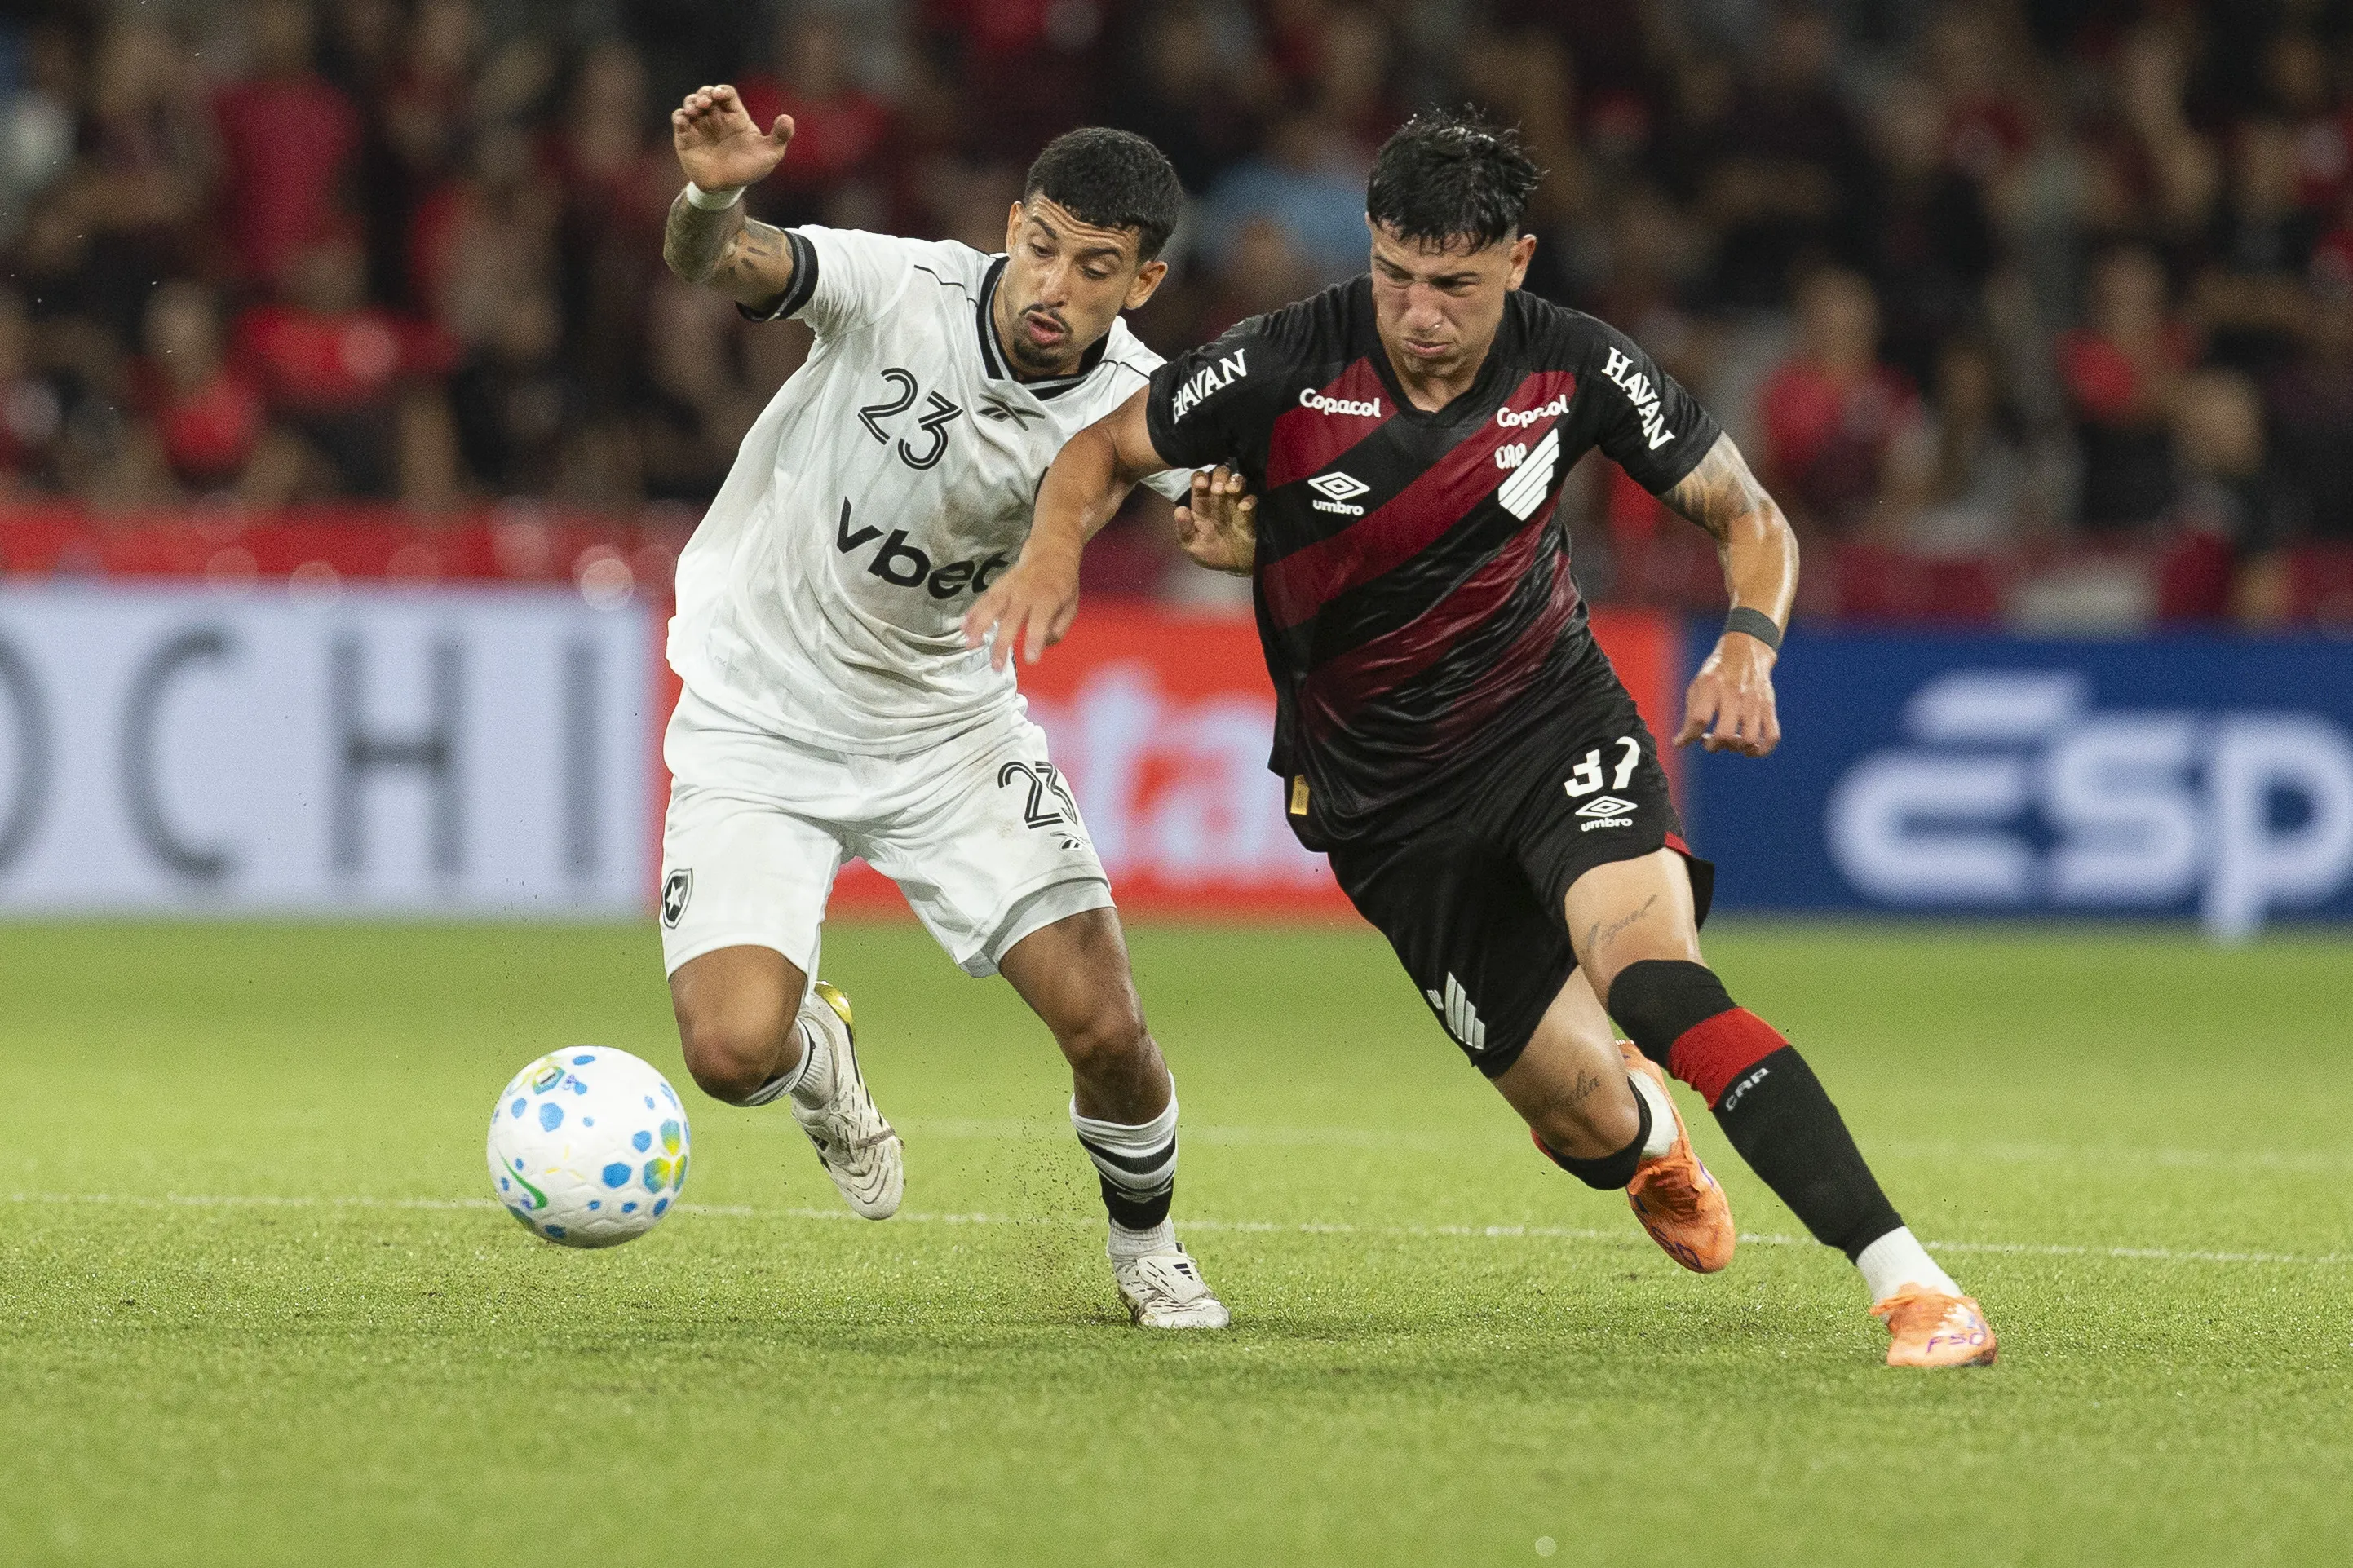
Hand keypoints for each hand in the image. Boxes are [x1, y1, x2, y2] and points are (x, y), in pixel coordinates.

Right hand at [671, 85, 792, 193]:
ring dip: (691, 102)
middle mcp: (716, 118)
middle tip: (706, 102)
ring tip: (696, 110)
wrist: (728, 190)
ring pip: (691, 103)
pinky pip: (678, 120)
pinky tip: (685, 120)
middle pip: (707, 94)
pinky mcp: (685, 137)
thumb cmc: (750, 169)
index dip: (722, 91)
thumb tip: (788, 118)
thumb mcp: (770, 154)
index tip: (720, 96)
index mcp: (735, 116)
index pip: (727, 94)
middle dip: (704, 93)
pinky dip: (679, 116)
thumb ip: (780, 136)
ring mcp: (699, 126)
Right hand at [963, 540, 1080, 670]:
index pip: (1040, 622)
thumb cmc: (1062, 584)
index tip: (1030, 660)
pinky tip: (964, 626)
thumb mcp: (1071, 606)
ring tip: (970, 644)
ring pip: (991, 607)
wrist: (1051, 552)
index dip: (1034, 641)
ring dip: (979, 626)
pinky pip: (984, 598)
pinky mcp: (1000, 584)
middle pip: (1011, 620)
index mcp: (1048, 599)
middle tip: (996, 665)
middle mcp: (1026, 593)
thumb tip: (1042, 645)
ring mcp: (1010, 587)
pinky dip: (973, 612)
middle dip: (1002, 644)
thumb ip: (1059, 628)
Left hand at [1173, 466, 1256, 574]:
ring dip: (1235, 481)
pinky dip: (1249, 500)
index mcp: (1202, 504)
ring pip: (1237, 481)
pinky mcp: (1251, 513)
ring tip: (1231, 490)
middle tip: (1217, 489)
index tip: (1201, 484)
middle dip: (1219, 476)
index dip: (1199, 478)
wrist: (1234, 566)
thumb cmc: (1211, 553)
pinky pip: (1252, 499)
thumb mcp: (1192, 546)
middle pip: (1220, 475)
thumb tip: (1179, 510)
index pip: (1199, 481)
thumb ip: (1184, 529)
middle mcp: (1219, 499)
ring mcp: (1235, 503)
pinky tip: (1243, 508)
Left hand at [1675, 632, 1780, 755]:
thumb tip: (1680, 743)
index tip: (1684, 740)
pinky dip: (1761, 750)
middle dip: (1713, 746)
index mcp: (1712, 686)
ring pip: (1749, 739)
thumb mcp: (1698, 685)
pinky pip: (1771, 736)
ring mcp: (1754, 701)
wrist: (1746, 651)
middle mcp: (1734, 694)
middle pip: (1725, 734)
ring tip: (1729, 743)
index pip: (1699, 719)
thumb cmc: (1717, 673)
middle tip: (1709, 742)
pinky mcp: (1769, 706)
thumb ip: (1689, 714)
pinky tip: (1749, 749)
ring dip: (1736, 748)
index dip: (1689, 736)